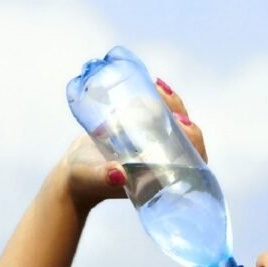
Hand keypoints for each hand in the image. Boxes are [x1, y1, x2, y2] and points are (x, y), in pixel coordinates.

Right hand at [58, 79, 207, 211]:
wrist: (74, 173)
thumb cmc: (85, 182)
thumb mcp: (93, 178)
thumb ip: (104, 178)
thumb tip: (117, 174)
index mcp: (164, 175)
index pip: (192, 159)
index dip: (194, 140)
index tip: (182, 122)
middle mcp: (165, 160)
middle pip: (186, 136)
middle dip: (180, 113)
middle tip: (165, 95)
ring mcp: (155, 145)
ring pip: (174, 122)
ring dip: (171, 103)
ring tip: (158, 86)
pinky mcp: (143, 131)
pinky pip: (159, 114)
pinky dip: (158, 100)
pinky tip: (154, 84)